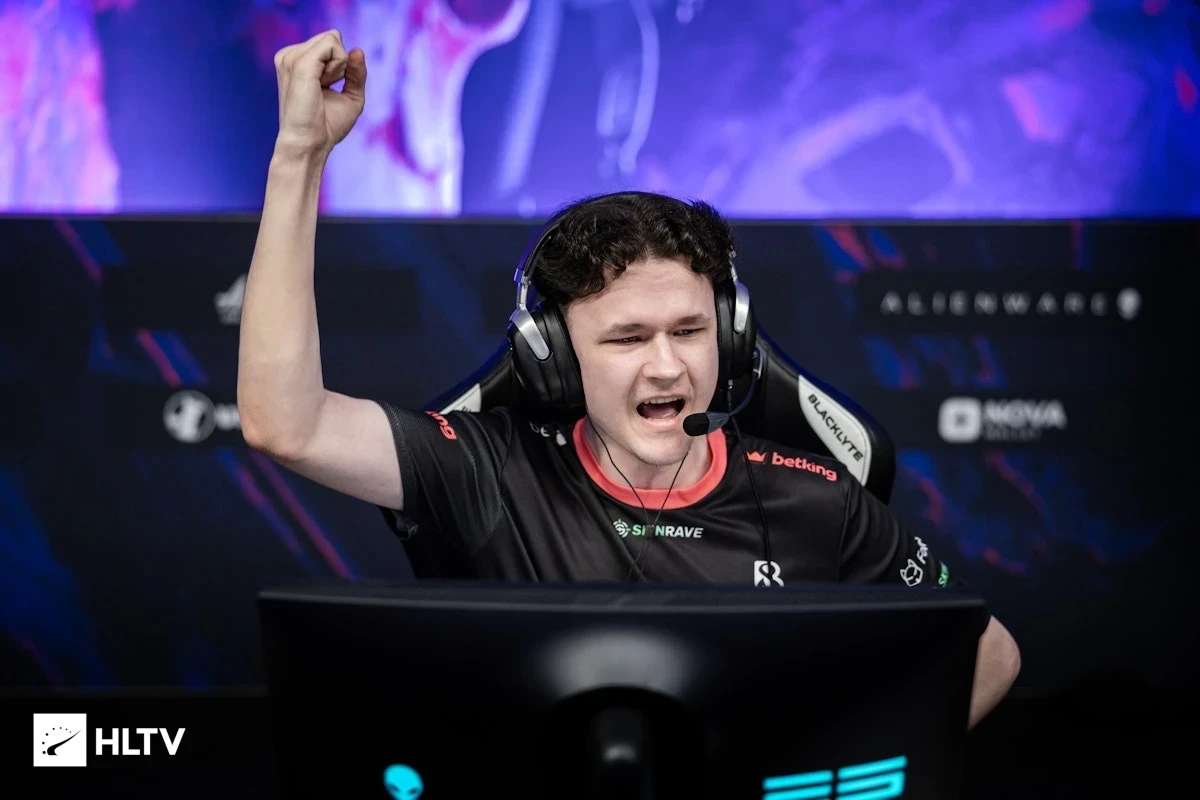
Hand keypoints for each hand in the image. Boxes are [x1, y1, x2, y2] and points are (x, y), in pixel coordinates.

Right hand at [272, 29, 366, 157]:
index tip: (327, 88)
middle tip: (325, 90)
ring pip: (332, 40)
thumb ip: (356, 73)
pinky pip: (332, 45)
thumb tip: (358, 50)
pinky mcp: (299, 62)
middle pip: (332, 37)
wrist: (310, 144)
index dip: (340, 66)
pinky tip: (324, 85)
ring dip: (338, 67)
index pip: (330, 42)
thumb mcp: (351, 96)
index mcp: (297, 61)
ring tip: (322, 90)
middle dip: (340, 64)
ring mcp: (291, 57)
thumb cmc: (327, 127)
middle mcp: (290, 56)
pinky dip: (338, 67)